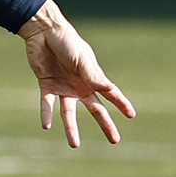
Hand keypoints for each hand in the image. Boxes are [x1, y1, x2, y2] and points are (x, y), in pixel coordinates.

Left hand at [18, 0, 135, 147]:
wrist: (43, 32)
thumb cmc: (67, 41)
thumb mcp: (81, 59)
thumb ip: (92, 75)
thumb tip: (108, 89)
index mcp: (92, 77)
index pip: (110, 93)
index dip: (121, 104)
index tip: (132, 115)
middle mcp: (80, 85)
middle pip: (95, 109)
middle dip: (105, 124)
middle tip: (115, 140)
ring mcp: (63, 87)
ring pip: (69, 113)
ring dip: (71, 128)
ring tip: (75, 145)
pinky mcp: (47, 85)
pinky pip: (47, 104)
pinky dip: (46, 114)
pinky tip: (46, 126)